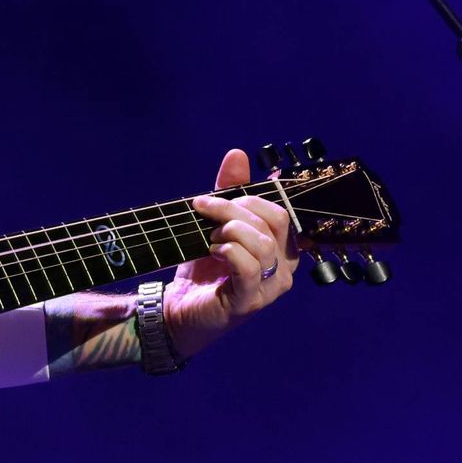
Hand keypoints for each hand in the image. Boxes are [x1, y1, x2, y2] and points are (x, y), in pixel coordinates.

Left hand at [162, 148, 299, 358]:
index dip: (247, 196)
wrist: (177, 308)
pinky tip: (213, 251)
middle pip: (272, 221)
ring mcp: (270, 287)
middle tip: (203, 211)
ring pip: (260, 242)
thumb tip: (238, 154)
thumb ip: (227, 192)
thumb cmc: (201, 268)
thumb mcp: (213, 224)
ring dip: (227, 230)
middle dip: (233, 208)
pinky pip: (248, 267)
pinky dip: (227, 250)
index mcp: (281, 248)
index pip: (279, 210)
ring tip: (207, 238)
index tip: (213, 197)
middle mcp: (284, 268)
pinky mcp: (249, 301)